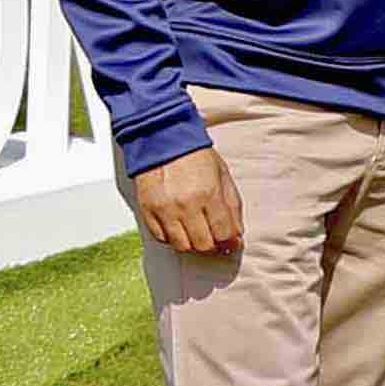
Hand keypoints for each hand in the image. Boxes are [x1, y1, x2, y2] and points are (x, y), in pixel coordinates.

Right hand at [128, 146, 242, 256]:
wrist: (161, 138)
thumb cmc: (193, 155)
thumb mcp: (222, 175)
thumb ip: (232, 207)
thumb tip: (236, 235)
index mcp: (209, 194)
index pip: (224, 235)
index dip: (229, 242)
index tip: (229, 241)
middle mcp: (186, 205)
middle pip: (204, 245)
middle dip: (212, 244)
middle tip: (212, 237)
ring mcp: (165, 209)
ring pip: (182, 246)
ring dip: (192, 243)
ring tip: (194, 232)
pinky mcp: (148, 211)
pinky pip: (162, 238)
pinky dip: (172, 237)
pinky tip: (178, 226)